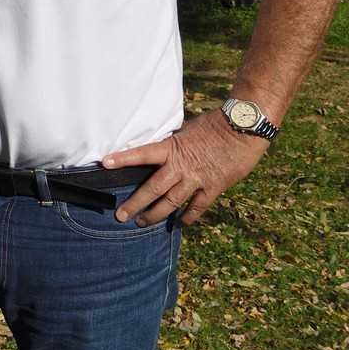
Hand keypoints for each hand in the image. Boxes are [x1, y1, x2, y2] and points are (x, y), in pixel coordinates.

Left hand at [102, 110, 270, 226]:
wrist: (243, 129)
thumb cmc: (214, 125)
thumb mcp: (186, 130)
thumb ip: (173, 142)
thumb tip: (160, 146)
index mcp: (172, 148)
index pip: (141, 154)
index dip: (123, 158)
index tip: (105, 163)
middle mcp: (181, 166)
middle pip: (153, 188)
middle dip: (135, 203)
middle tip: (120, 215)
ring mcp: (197, 179)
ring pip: (171, 202)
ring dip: (155, 214)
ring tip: (141, 223)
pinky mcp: (213, 188)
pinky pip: (197, 207)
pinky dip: (187, 218)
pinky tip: (179, 224)